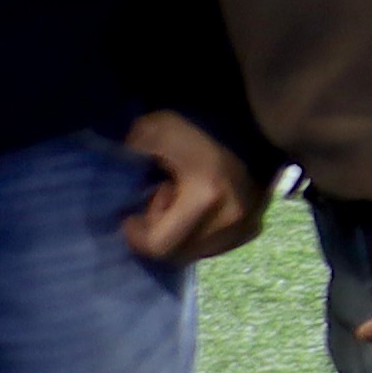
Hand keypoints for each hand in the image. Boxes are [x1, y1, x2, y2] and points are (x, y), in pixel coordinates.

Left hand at [113, 111, 270, 270]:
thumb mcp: (154, 130)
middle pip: (177, 254)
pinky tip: (203, 206)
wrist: (254, 118)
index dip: (138, 233)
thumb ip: (130, 157)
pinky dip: (203, 232)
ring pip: (198, 252)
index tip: (133, 212)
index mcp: (205, 199)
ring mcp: (246, 226)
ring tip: (184, 199)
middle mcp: (229, 221)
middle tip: (162, 198)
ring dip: (182, 233)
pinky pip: (217, 245)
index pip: (158, 246)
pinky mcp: (256, 225)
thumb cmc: (200, 123)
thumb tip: (116, 178)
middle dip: (162, 230)